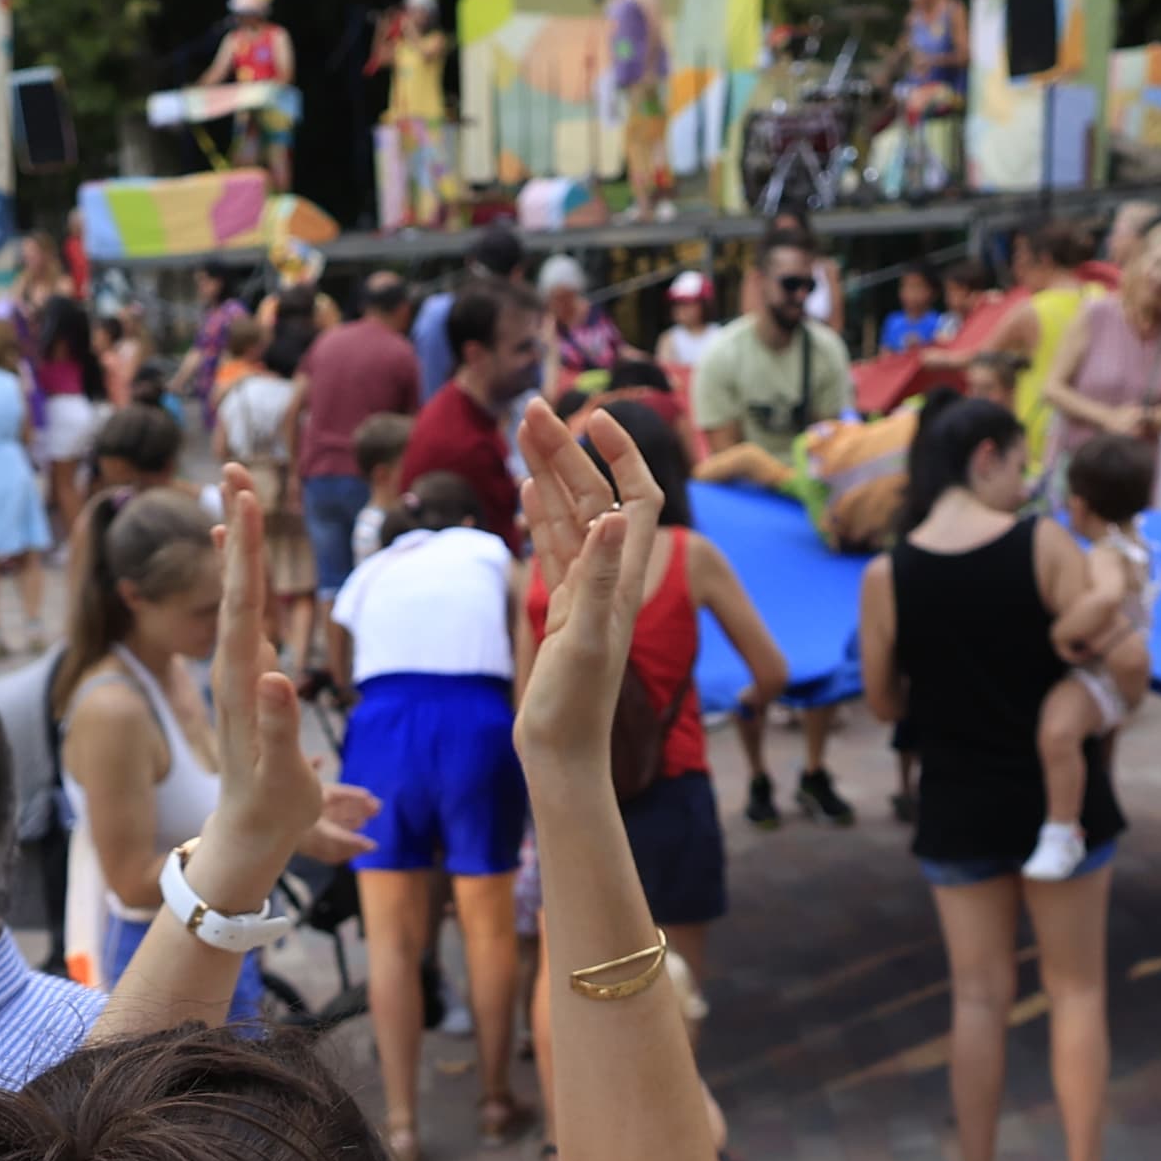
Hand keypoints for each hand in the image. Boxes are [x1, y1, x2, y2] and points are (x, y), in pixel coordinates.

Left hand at [179, 463, 337, 916]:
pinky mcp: (246, 679)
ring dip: (236, 545)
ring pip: (237, 595)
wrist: (246, 836)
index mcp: (242, 682)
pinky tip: (238, 561)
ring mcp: (239, 672)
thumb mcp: (278, 776)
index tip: (244, 497)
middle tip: (235, 470)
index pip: (242, 602)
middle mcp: (235, 668)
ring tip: (233, 497)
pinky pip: (242, 616)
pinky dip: (241, 580)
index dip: (244, 549)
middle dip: (237, 528)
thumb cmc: (270, 810)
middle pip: (236, 585)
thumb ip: (276, 728)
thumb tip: (273, 675)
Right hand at [511, 395, 662, 777]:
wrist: (562, 750)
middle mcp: (608, 575)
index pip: (635, 496)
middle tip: (532, 409)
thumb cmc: (577, 704)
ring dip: (549, 473)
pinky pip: (554, 549)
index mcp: (623, 575)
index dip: (622, 453)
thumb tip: (605, 520)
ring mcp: (584, 590)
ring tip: (524, 431)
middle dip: (566, 450)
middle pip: (593, 495)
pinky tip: (531, 490)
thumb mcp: (588, 637)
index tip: (595, 416)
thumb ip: (596, 578)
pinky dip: (543, 515)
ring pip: (568, 516)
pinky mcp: (562, 607)